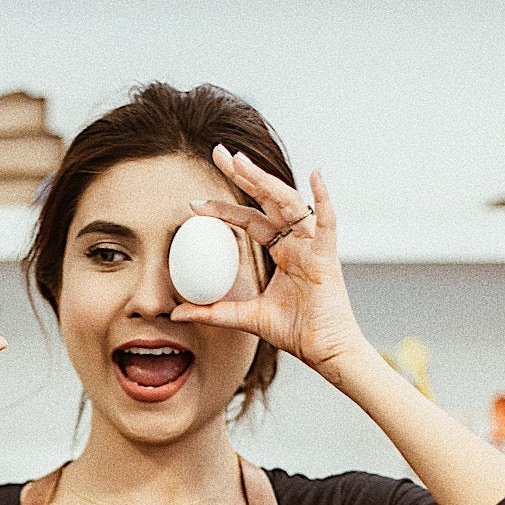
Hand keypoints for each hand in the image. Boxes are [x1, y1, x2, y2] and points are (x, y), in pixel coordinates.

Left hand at [170, 146, 367, 379]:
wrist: (325, 351)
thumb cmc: (297, 332)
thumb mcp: (247, 318)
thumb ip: (213, 313)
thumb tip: (176, 314)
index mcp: (282, 252)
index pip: (249, 220)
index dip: (222, 209)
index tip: (193, 204)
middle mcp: (297, 242)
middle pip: (267, 200)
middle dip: (243, 175)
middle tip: (218, 152)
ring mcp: (313, 246)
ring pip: (288, 203)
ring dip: (265, 181)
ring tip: (241, 162)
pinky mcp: (328, 256)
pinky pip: (327, 222)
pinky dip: (323, 198)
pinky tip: (316, 175)